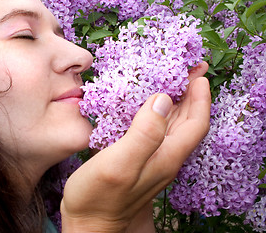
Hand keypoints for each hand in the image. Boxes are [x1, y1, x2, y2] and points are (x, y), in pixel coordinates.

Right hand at [61, 62, 210, 231]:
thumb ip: (144, 133)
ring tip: (173, 82)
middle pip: (186, 123)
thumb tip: (162, 100)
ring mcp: (150, 159)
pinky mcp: (136, 159)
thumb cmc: (99, 197)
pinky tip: (146, 105)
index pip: (195, 124)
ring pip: (171, 126)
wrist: (88, 223)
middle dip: (192, 96)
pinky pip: (153, 131)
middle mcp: (163, 158)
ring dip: (176, 103)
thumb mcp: (121, 163)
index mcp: (165, 157)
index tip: (198, 76)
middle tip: (190, 72)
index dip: (200, 99)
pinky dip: (155, 114)